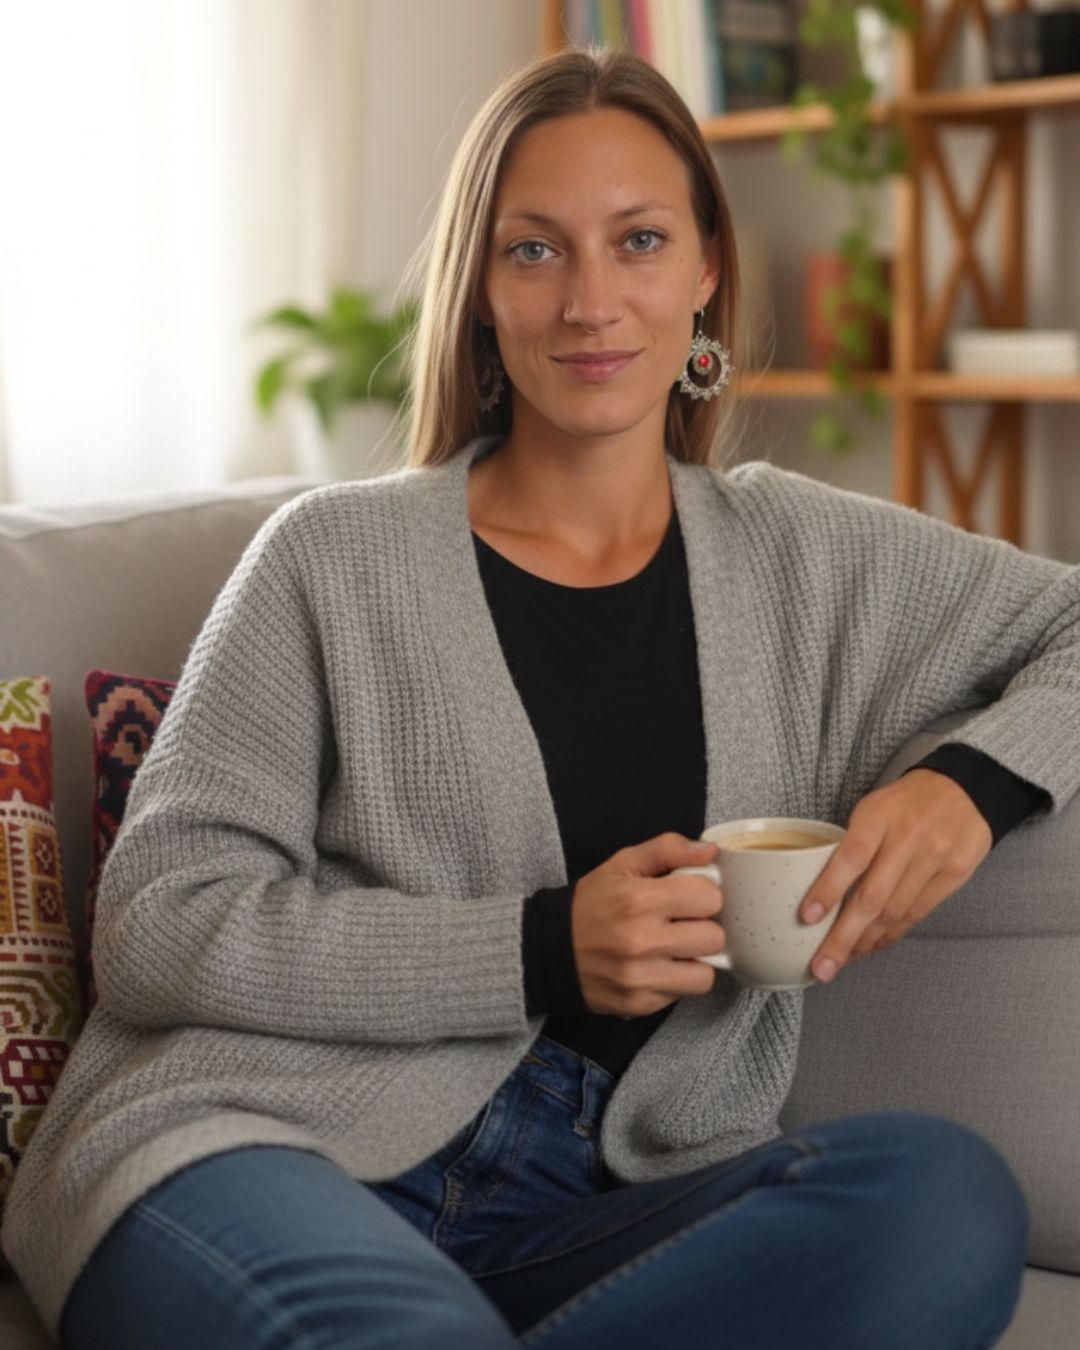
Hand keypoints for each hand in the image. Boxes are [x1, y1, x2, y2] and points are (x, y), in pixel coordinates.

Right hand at [570, 833, 725, 1018]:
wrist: (548, 950)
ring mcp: (640, 977)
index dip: (702, 894)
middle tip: (682, 924)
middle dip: (702, 928)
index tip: (687, 896)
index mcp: (639, 899)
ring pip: (706, 975)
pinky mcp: (639, 1004)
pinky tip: (655, 967)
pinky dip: (675, 981)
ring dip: (695, 961)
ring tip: (674, 949)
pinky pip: (683, 995)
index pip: (711, 898)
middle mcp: (641, 940)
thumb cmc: (589, 904)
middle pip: (715, 938)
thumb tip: (710, 851)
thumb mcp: (622, 864)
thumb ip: (668, 849)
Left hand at [800, 769, 992, 982]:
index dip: (828, 889)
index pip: (850, 857)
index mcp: (879, 817)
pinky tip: (872, 946)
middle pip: (872, 898)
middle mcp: (908, 839)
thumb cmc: (905, 803)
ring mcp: (935, 859)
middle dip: (843, 938)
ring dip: (865, 942)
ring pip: (895, 913)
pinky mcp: (955, 876)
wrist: (965, 789)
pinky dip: (891, 934)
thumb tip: (821, 893)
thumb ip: (851, 846)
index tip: (808, 917)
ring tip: (842, 959)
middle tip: (821, 966)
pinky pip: (917, 914)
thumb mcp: (872, 809)